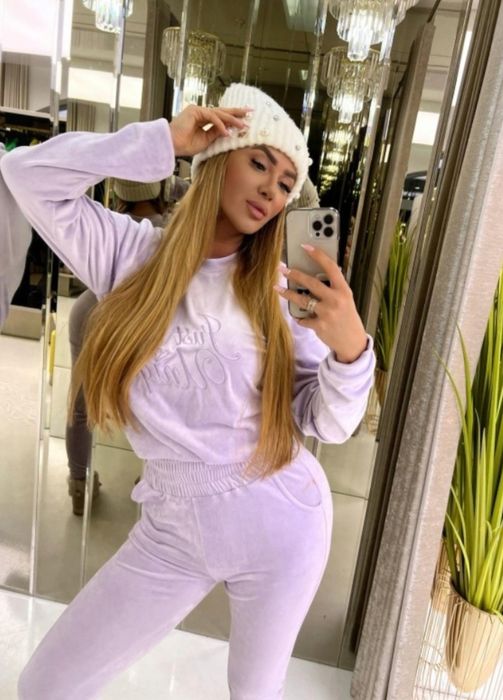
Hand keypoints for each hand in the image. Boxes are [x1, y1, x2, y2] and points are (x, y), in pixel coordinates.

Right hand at [169, 105, 251, 156]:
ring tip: (243, 125)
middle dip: (237, 112)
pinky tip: (226, 131)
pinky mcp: (194, 111)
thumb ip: (216, 133)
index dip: (233, 118)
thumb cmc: (185, 145)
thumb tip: (229, 130)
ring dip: (232, 119)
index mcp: (203, 119)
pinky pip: (211, 117)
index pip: (221, 117)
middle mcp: (201, 112)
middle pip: (222, 111)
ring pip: (219, 113)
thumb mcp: (206, 141)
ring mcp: (197, 110)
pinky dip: (220, 124)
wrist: (171, 145)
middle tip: (250, 111)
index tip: (245, 119)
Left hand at [276, 245, 368, 362]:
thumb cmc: (347, 318)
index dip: (318, 255)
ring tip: (277, 288)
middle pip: (311, 283)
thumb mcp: (345, 300)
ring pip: (302, 300)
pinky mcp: (319, 326)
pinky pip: (303, 318)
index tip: (305, 246)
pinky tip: (300, 317)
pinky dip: (300, 317)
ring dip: (288, 293)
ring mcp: (327, 313)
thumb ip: (332, 289)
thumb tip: (311, 277)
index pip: (331, 267)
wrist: (353, 342)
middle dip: (294, 274)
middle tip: (282, 268)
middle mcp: (336, 300)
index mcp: (344, 290)